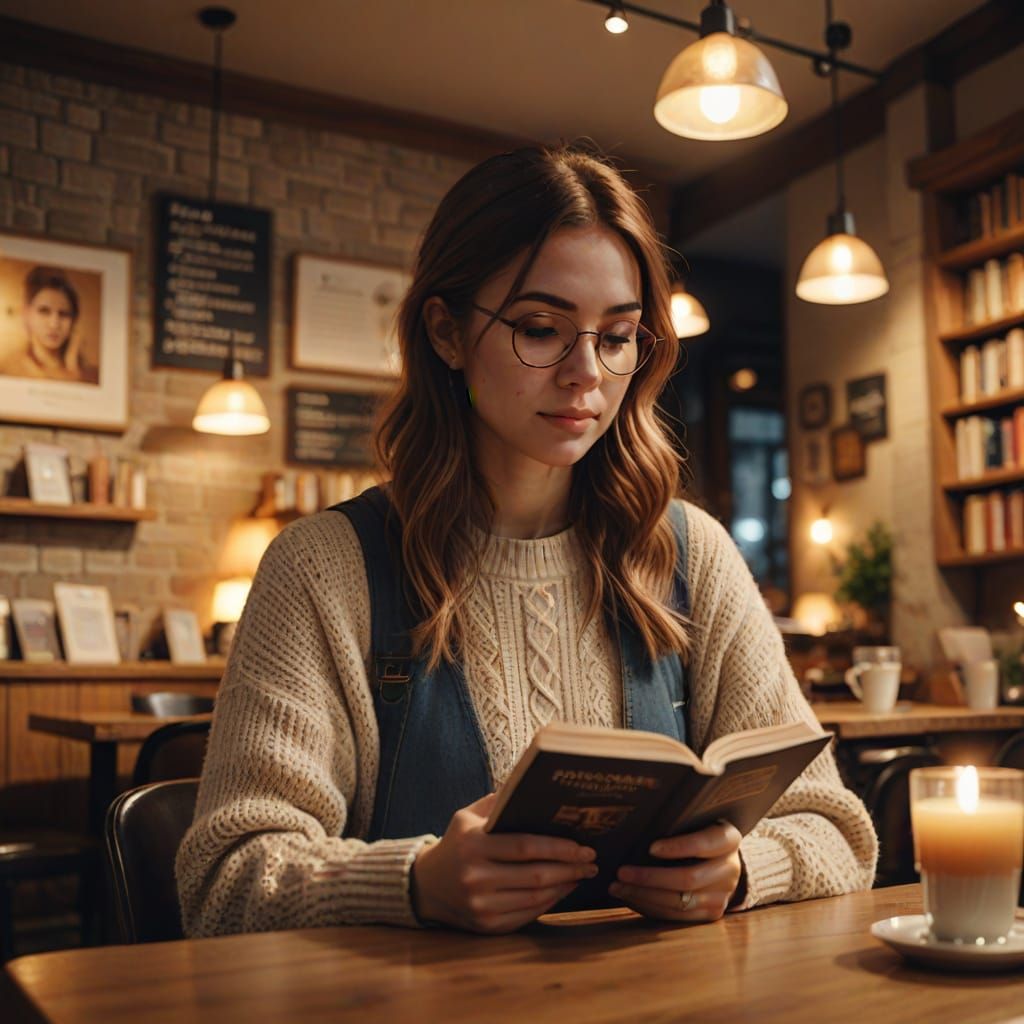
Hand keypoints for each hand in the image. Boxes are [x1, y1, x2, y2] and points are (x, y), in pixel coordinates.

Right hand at [412, 792, 597, 933]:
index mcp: (473, 845)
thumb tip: (529, 783)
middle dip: (570, 868)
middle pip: (535, 875)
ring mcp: (481, 905)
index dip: (557, 847)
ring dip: (564, 886)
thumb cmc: (456, 844)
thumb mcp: (467, 816)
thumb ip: (497, 801)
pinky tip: (562, 890)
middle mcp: (475, 877)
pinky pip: (527, 915)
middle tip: (591, 862)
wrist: (426, 886)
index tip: (582, 846)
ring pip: (535, 897)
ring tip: (582, 874)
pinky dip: (549, 902)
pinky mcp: (486, 926)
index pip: (524, 847)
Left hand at [608, 821, 742, 922]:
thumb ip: (676, 822)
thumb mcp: (695, 820)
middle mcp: (730, 869)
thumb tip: (638, 827)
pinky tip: (631, 898)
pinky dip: (650, 907)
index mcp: (728, 838)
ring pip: (680, 902)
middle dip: (650, 877)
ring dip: (644, 896)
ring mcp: (723, 895)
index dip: (678, 847)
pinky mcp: (712, 913)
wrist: (721, 857)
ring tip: (618, 887)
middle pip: (688, 878)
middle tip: (622, 872)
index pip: (704, 843)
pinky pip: (678, 916)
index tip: (650, 848)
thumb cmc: (697, 830)